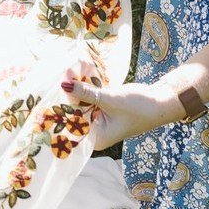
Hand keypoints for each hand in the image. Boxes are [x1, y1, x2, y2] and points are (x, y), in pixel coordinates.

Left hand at [61, 66, 180, 150]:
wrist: (160, 101)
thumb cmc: (138, 107)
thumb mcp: (109, 99)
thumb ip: (86, 93)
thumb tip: (64, 84)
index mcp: (96, 138)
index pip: (70, 127)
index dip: (58, 112)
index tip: (47, 97)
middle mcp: (95, 131)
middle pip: (73, 113)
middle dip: (67, 96)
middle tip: (60, 75)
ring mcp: (99, 119)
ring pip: (80, 103)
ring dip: (76, 89)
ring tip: (68, 71)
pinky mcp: (103, 108)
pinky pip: (89, 98)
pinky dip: (85, 87)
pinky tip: (77, 73)